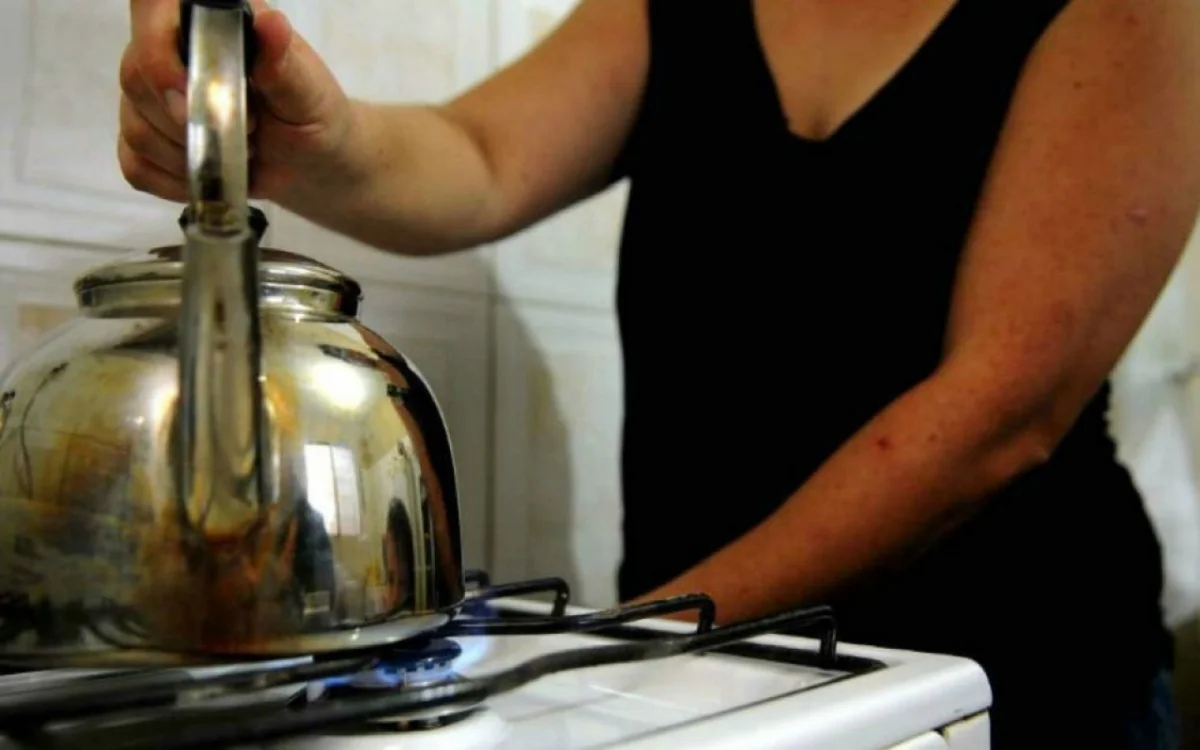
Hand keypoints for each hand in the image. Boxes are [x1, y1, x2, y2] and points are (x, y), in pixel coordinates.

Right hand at [118, 0, 356, 202]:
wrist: (312, 161)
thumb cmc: (312, 116)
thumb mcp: (307, 92)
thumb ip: (281, 62)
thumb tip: (271, 24)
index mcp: (210, 21)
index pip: (152, 7)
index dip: (157, 50)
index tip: (188, 94)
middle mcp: (170, 50)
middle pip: (136, 75)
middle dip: (190, 121)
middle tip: (248, 133)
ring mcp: (152, 95)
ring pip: (135, 126)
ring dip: (189, 156)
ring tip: (238, 156)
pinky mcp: (147, 139)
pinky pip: (136, 164)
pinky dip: (173, 181)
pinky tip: (209, 177)